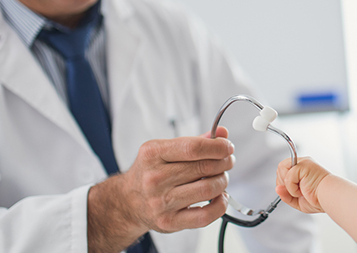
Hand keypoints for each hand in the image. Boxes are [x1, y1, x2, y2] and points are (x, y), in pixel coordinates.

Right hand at [87, 127, 234, 251]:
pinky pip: (205, 216)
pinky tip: (220, 197)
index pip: (193, 148)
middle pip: (204, 168)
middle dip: (224, 163)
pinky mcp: (169, 222)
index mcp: (153, 154)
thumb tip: (222, 134)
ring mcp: (161, 202)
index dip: (218, 147)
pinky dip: (220, 205)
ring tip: (221, 178)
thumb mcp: (164, 150)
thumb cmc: (150, 173)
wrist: (127, 201)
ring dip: (223, 182)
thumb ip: (195, 142)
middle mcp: (155, 178)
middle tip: (227, 162)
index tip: (228, 147)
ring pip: (208, 190)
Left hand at [275, 157, 330, 212]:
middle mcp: (302, 163)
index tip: (291, 191)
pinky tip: (302, 190)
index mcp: (302, 169)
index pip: (284, 170)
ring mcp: (302, 163)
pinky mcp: (302, 166)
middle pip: (280, 168)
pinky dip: (292, 188)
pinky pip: (288, 177)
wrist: (329, 198)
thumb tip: (277, 188)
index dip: (283, 182)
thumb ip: (286, 195)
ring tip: (300, 190)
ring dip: (288, 184)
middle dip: (284, 183)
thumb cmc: (319, 199)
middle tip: (296, 191)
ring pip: (281, 169)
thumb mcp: (297, 200)